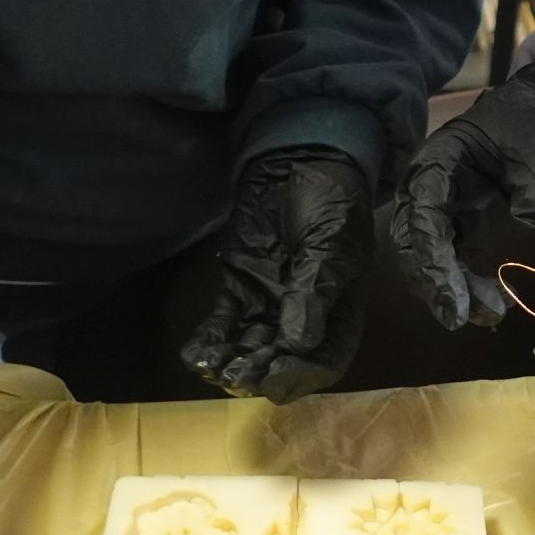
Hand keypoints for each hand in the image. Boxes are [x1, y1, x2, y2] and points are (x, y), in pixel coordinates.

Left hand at [180, 147, 372, 401]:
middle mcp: (304, 317)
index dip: (300, 375)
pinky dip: (210, 342)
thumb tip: (298, 342)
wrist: (298, 160)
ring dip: (232, 362)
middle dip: (261, 372)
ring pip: (250, 347)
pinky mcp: (237, 288)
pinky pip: (223, 323)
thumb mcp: (331, 245)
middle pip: (283, 362)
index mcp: (339, 312)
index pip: (323, 361)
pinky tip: (195, 355)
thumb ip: (313, 292)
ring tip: (214, 368)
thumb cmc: (329, 201)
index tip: (275, 373)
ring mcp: (268, 303)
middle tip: (239, 374)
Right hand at [387, 61, 534, 328]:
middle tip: (459, 318)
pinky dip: (466, 284)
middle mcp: (428, 188)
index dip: (433, 258)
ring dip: (452, 289)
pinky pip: (452, 259)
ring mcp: (441, 207)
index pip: (424, 214)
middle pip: (415, 241)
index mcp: (438, 162)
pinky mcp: (457, 224)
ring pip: (429, 256)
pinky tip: (492, 304)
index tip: (452, 297)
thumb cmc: (530, 126)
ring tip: (491, 314)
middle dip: (433, 282)